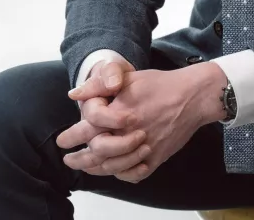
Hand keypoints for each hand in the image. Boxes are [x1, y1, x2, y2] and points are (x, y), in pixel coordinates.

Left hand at [68, 62, 227, 182]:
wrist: (193, 96)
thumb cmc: (160, 84)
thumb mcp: (127, 78)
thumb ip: (97, 86)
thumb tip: (73, 94)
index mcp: (118, 113)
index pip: (86, 130)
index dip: (70, 137)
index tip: (61, 142)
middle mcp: (129, 133)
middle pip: (97, 154)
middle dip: (79, 159)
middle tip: (69, 160)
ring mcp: (144, 148)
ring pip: (114, 167)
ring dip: (97, 169)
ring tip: (86, 168)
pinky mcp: (157, 156)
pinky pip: (135, 173)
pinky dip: (122, 174)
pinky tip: (114, 170)